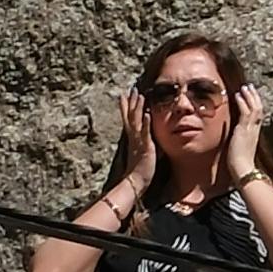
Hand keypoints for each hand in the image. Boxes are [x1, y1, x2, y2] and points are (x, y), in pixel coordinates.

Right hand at [98, 82, 150, 197]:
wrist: (136, 182)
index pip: (127, 119)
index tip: (124, 96)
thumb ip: (141, 145)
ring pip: (136, 121)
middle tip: (131, 89)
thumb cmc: (139, 171)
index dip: (125, 107)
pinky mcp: (146, 147)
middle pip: (130, 116)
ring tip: (140, 95)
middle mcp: (134, 138)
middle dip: (131, 102)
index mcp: (132, 139)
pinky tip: (148, 114)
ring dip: (138, 108)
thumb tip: (143, 140)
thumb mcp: (141, 154)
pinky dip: (146, 123)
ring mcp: (139, 141)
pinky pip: (145, 133)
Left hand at [221, 81, 266, 195]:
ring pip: (254, 108)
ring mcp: (251, 129)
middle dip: (254, 97)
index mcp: (255, 134)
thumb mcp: (241, 151)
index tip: (251, 97)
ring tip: (245, 87)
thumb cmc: (241, 165)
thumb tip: (237, 144)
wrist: (244, 170)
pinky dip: (243, 102)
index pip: (258, 116)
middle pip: (259, 109)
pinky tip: (238, 95)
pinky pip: (246, 112)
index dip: (255, 105)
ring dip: (250, 96)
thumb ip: (240, 144)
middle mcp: (255, 130)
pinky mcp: (244, 130)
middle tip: (250, 87)